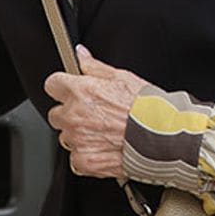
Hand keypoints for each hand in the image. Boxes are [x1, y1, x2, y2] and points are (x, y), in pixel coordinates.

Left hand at [45, 45, 149, 177]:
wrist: (162, 138)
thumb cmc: (146, 108)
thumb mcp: (122, 77)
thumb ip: (94, 66)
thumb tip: (80, 54)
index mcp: (80, 91)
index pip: (52, 84)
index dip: (63, 87)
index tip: (71, 91)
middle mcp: (74, 115)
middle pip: (56, 113)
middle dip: (70, 113)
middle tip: (92, 115)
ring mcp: (78, 140)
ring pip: (66, 136)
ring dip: (79, 135)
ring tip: (103, 132)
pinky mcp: (84, 161)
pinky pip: (75, 158)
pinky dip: (86, 155)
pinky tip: (104, 148)